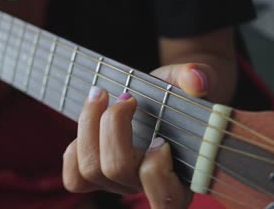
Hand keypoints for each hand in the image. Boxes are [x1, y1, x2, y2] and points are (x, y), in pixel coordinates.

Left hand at [63, 63, 213, 208]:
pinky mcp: (96, 177)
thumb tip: (196, 82)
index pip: (164, 198)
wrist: (158, 96)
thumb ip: (198, 77)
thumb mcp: (189, 81)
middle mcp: (147, 187)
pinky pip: (74, 178)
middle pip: (116, 170)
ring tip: (101, 95)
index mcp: (182, 178)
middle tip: (126, 96)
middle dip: (113, 125)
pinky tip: (90, 123)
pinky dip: (74, 149)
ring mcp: (119, 184)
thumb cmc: (177, 93)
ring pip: (90, 170)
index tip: (160, 137)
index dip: (156, 168)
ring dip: (89, 125)